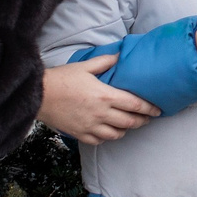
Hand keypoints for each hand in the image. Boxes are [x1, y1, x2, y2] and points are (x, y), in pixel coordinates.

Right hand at [39, 58, 159, 144]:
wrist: (39, 95)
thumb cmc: (62, 78)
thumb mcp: (85, 66)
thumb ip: (105, 62)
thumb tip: (119, 55)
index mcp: (105, 95)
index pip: (135, 105)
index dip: (149, 109)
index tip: (157, 110)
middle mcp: (101, 113)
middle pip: (130, 122)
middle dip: (142, 121)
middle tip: (147, 118)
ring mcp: (91, 126)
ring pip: (117, 134)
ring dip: (126, 130)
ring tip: (128, 124)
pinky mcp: (80, 134)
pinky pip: (100, 140)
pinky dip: (108, 137)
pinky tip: (109, 131)